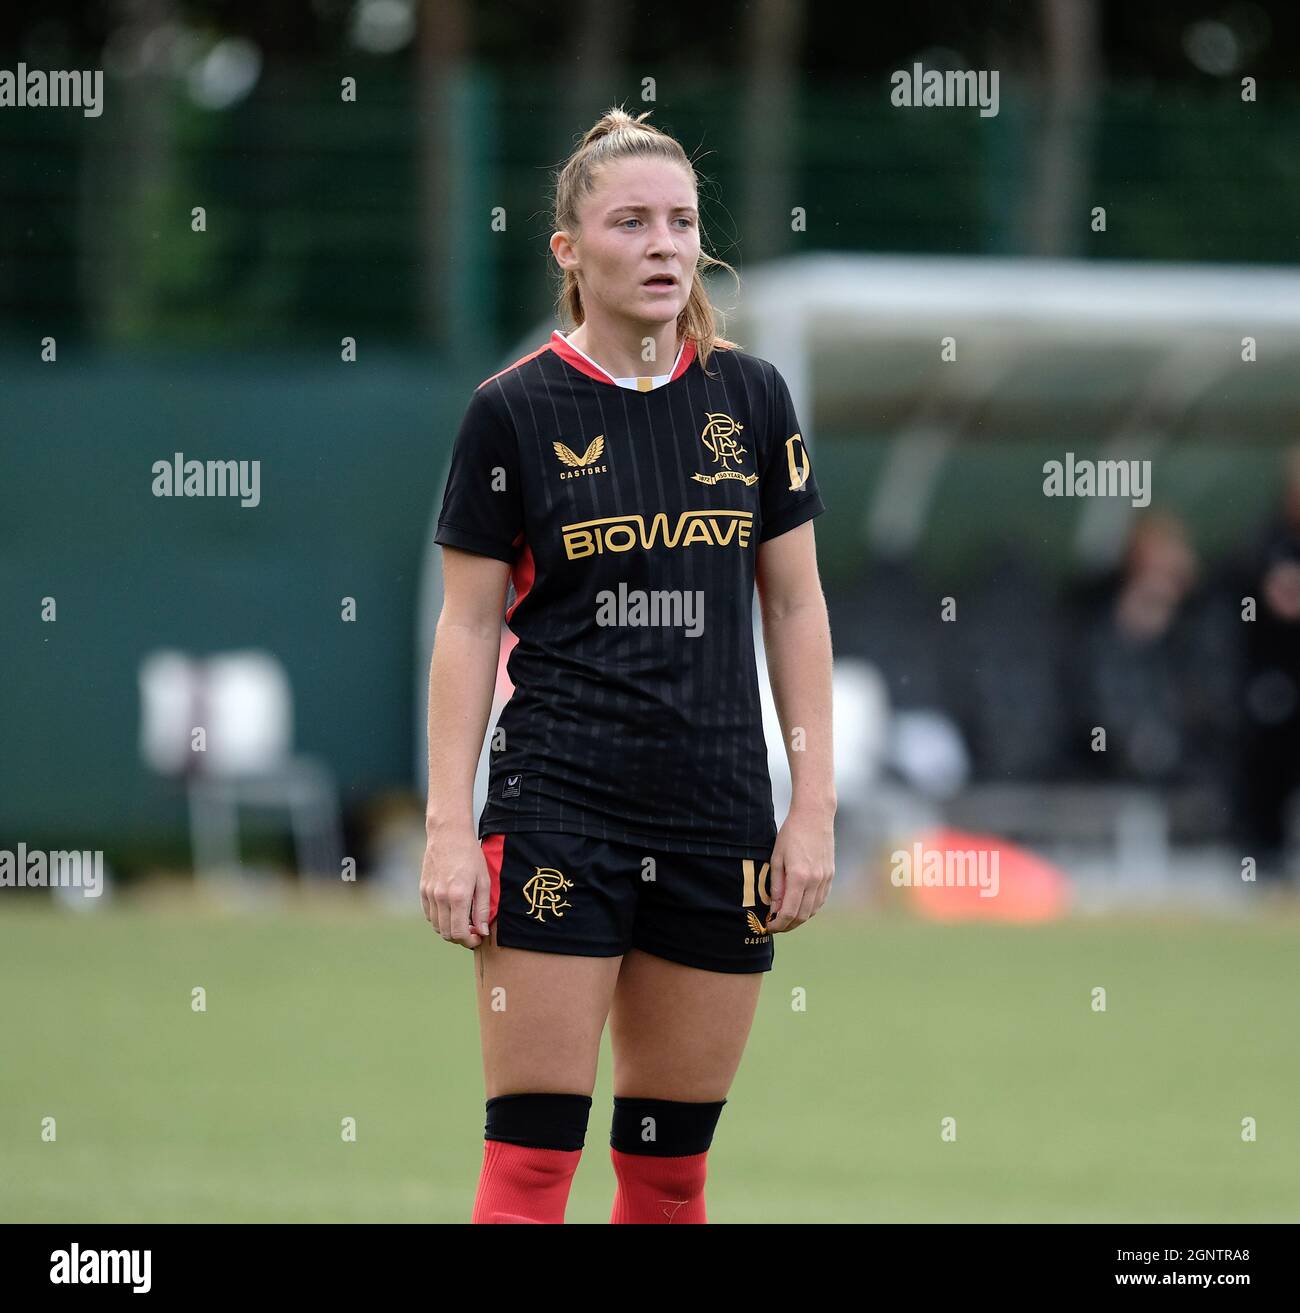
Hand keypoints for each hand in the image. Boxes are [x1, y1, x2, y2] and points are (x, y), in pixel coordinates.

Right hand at [420, 827, 491, 948]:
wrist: (449, 834)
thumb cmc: (470, 856)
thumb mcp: (484, 881)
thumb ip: (483, 909)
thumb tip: (482, 932)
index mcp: (458, 896)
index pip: (459, 933)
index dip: (469, 941)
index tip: (478, 937)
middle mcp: (440, 898)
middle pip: (446, 933)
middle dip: (460, 938)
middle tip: (472, 931)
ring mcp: (429, 894)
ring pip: (437, 926)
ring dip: (450, 929)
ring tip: (463, 921)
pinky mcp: (423, 889)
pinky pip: (429, 914)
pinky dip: (440, 919)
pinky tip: (451, 911)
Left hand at [764, 804, 834, 933]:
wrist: (814, 816)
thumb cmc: (791, 834)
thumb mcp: (777, 858)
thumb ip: (777, 886)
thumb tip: (776, 908)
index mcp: (799, 877)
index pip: (789, 912)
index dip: (779, 924)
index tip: (769, 926)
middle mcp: (815, 881)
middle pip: (803, 915)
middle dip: (788, 925)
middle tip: (776, 926)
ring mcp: (825, 879)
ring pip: (813, 910)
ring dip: (800, 918)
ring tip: (786, 918)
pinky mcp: (830, 875)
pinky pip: (821, 900)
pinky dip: (810, 908)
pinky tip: (800, 907)